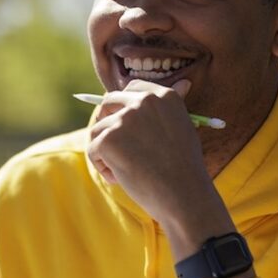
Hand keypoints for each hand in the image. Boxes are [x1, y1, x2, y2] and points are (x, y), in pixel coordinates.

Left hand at [87, 79, 234, 259]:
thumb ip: (170, 108)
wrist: (184, 195)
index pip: (131, 88)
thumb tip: (184, 82)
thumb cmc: (185, 168)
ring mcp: (124, 119)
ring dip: (105, 151)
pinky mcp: (108, 139)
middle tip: (117, 148)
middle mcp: (143, 102)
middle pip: (108, 102)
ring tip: (125, 170)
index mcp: (164, 96)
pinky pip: (92, 149)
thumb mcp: (183, 128)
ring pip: (97, 130)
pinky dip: (102, 166)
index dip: (123, 107)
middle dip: (107, 124)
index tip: (127, 128)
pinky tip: (120, 178)